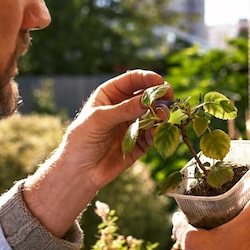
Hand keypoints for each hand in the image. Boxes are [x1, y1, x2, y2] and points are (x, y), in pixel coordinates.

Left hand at [22, 69, 170, 236]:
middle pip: (147, 94)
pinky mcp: (140, 142)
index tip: (160, 82)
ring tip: (162, 117)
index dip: (147, 78)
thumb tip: (148, 100)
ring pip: (154, 113)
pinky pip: (154, 134)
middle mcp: (124, 107)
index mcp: (111, 95)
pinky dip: (158, 132)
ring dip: (161, 113)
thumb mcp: (100, 120)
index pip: (132, 80)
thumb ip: (124, 109)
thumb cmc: (82, 140)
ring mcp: (133, 124)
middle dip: (159, 95)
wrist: (80, 172)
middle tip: (169, 97)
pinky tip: (156, 132)